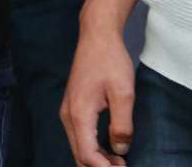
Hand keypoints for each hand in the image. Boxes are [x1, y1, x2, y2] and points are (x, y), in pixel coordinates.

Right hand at [60, 26, 135, 165]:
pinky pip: (80, 136)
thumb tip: (120, 150)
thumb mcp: (123, 94)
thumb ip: (122, 125)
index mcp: (79, 113)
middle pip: (79, 154)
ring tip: (120, 164)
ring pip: (78, 147)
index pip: (88, 154)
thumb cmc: (110, 61)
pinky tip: (110, 151)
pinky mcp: (73, 107)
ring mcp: (68, 110)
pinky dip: (93, 149)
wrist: (97, 37)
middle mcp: (68, 115)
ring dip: (97, 160)